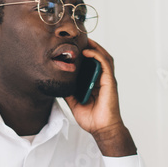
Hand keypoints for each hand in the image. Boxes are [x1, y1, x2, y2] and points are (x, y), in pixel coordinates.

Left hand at [63, 39, 135, 156]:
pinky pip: (105, 64)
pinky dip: (97, 55)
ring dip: (94, 46)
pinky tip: (87, 51)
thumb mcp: (73, 101)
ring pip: (103, 56)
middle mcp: (103, 79)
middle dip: (90, 45)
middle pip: (98, 56)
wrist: (101, 129)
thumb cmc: (91, 118)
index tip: (73, 46)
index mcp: (95, 82)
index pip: (91, 63)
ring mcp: (107, 79)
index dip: (84, 53)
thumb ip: (68, 91)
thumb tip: (57, 81)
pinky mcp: (110, 82)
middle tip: (78, 37)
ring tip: (84, 39)